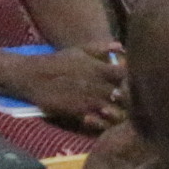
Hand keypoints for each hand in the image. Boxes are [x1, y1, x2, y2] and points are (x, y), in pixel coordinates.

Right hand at [8, 44, 123, 131]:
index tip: (135, 80)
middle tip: (133, 99)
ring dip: (119, 111)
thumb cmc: (59, 62)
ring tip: (119, 110)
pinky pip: (98, 121)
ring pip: (114, 110)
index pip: (128, 74)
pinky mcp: (78, 112)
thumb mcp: (80, 50)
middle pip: (125, 94)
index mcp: (101, 69)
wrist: (33, 76)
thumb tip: (122, 47)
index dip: (134, 78)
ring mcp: (89, 100)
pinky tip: (103, 117)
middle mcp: (98, 85)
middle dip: (131, 97)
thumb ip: (102, 48)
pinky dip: (104, 120)